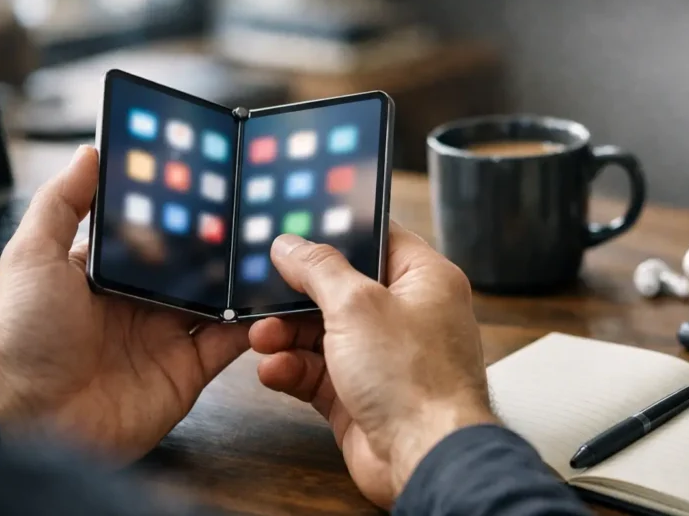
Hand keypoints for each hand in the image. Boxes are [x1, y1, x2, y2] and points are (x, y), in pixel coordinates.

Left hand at [0, 146, 249, 461]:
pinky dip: (254, 326)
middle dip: (221, 242)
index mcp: (106, 273)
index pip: (153, 232)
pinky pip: (231, 343)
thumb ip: (62, 204)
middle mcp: (140, 302)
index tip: (209, 181)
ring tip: (271, 251)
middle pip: (192, 264)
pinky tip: (270, 303)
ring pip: (219, 299)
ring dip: (242, 280)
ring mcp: (167, 336)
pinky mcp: (188, 370)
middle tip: (254, 212)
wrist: (30, 422)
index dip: (179, 210)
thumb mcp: (32, 258)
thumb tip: (89, 153)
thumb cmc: (21, 341)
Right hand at [249, 224, 495, 507]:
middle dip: (298, 294)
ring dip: (287, 334)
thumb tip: (292, 245)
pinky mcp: (362, 393)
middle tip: (264, 292)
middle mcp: (408, 315)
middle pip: (342, 289)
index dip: (338, 233)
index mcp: (426, 280)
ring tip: (263, 337)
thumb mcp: (357, 305)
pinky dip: (293, 368)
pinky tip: (274, 369)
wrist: (424, 455)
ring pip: (324, 332)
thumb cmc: (416, 379)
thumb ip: (319, 269)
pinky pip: (318, 372)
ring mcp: (385, 356)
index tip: (296, 232)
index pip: (379, 239)